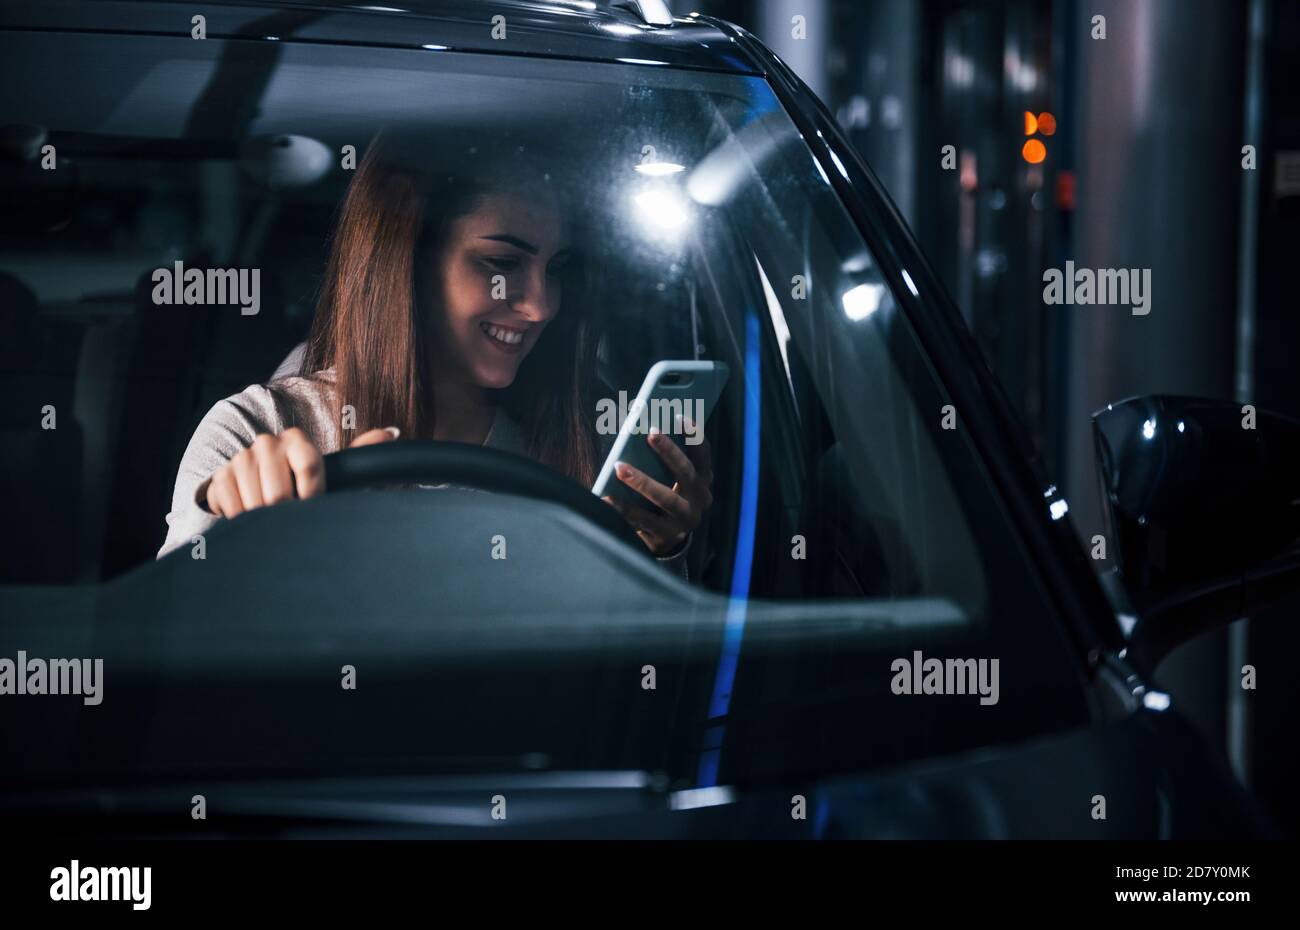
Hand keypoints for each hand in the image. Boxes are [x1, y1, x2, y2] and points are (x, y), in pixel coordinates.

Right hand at [204, 426, 398, 517]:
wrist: (263, 497)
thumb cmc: (307, 487)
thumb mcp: (336, 473)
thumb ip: (361, 454)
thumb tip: (393, 432)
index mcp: (297, 441)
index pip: (309, 463)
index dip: (314, 491)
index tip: (314, 506)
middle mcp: (267, 444)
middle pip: (279, 490)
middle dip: (287, 513)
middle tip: (291, 521)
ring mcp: (241, 459)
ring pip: (255, 500)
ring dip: (265, 519)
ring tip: (273, 522)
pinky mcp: (220, 477)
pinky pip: (231, 505)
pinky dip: (243, 519)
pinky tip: (252, 520)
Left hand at [603, 423, 712, 556]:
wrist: (663, 541)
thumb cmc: (661, 498)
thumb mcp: (670, 480)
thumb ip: (663, 460)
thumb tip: (643, 430)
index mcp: (701, 481)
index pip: (703, 456)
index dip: (695, 436)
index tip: (681, 416)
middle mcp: (699, 500)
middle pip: (687, 473)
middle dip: (669, 451)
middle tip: (651, 431)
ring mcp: (684, 521)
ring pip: (666, 499)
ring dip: (642, 481)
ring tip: (619, 467)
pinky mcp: (667, 538)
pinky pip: (644, 521)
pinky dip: (624, 509)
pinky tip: (607, 498)